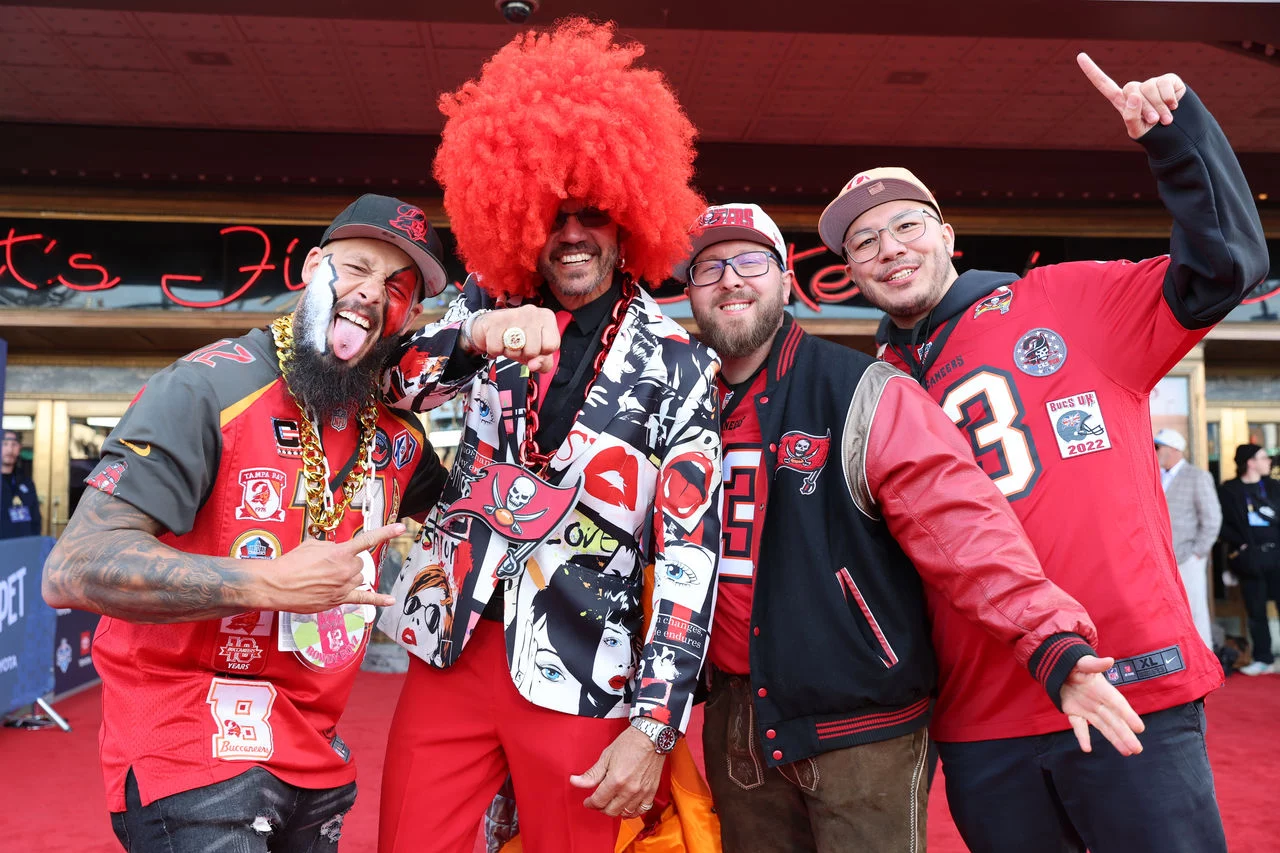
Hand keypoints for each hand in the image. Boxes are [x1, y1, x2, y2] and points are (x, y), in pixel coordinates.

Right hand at [258, 523, 403, 611]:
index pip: (368, 539)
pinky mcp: (339, 600)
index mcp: (340, 552)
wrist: (276, 585)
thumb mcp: (312, 544)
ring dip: (348, 576)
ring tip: (326, 578)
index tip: (401, 527)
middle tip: (327, 566)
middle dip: (347, 562)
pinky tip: (390, 600)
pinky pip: (363, 599)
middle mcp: (346, 569)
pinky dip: (378, 599)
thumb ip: (331, 547)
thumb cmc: (290, 563)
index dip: (386, 532)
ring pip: (358, 578)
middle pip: (359, 563)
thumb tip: (338, 552)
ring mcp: (344, 586)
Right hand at [467, 305, 561, 372]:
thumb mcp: (537, 352)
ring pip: (515, 350)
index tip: (533, 346)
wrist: (490, 329)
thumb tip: (534, 365)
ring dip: (509, 353)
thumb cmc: (518, 339)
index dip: (541, 353)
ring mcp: (513, 314)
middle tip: (518, 345)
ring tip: (507, 342)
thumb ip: (543, 363)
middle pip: (533, 351)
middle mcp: (532, 311)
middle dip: (523, 354)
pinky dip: (494, 350)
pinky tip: (497, 340)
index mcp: (547, 317)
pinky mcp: (495, 320)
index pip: (551, 346)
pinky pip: (496, 349)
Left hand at [569, 726, 666, 817]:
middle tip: (598, 801)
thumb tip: (575, 781)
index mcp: (616, 780)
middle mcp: (629, 789)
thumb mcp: (606, 756)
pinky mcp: (651, 791)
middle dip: (601, 808)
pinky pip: (641, 810)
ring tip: (611, 803)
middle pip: (611, 810)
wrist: (651, 737)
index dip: (590, 803)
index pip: (598, 801)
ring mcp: (641, 792)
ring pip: (625, 813)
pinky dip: (632, 812)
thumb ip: (591, 774)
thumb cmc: (629, 743)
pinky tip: (627, 807)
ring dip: (615, 810)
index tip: (588, 801)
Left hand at [1060, 655, 1145, 755]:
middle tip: (1137, 749)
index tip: (1140, 728)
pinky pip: (1079, 726)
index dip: (1128, 715)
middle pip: (1114, 720)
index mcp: (1103, 689)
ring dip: (1114, 739)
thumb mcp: (1082, 662)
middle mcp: (1098, 702)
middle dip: (1125, 734)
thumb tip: (1109, 661)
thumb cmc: (1075, 664)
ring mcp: (1087, 709)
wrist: (1061, 667)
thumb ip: (1094, 664)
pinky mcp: (1074, 712)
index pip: (1117, 704)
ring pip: (1103, 727)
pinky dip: (1082, 736)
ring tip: (1127, 752)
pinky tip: (1086, 749)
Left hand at [1077, 52, 1186, 138]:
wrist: (1179, 133)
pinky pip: (1165, 83)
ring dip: (1159, 106)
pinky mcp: (1169, 81)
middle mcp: (1137, 90)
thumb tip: (1133, 96)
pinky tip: (1174, 106)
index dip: (1092, 71)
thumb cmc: (1153, 134)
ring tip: (1166, 119)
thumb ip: (1130, 116)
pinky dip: (1169, 98)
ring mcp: (1152, 84)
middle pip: (1132, 90)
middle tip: (1154, 122)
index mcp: (1123, 102)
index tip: (1080, 56)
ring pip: (1149, 87)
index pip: (1104, 85)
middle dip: (1145, 108)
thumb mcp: (1137, 130)